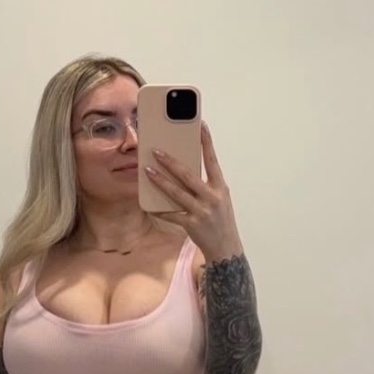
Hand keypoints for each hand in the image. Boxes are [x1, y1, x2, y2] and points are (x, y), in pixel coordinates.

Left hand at [143, 123, 243, 261]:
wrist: (226, 248)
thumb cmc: (221, 220)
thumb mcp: (219, 199)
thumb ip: (206, 184)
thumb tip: (183, 169)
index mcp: (220, 187)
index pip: (213, 160)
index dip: (206, 143)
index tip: (200, 126)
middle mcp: (212, 198)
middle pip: (189, 175)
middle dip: (171, 162)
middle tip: (156, 151)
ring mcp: (202, 212)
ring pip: (177, 193)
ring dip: (160, 181)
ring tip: (147, 170)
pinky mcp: (192, 225)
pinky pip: (172, 215)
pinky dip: (160, 209)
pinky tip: (149, 203)